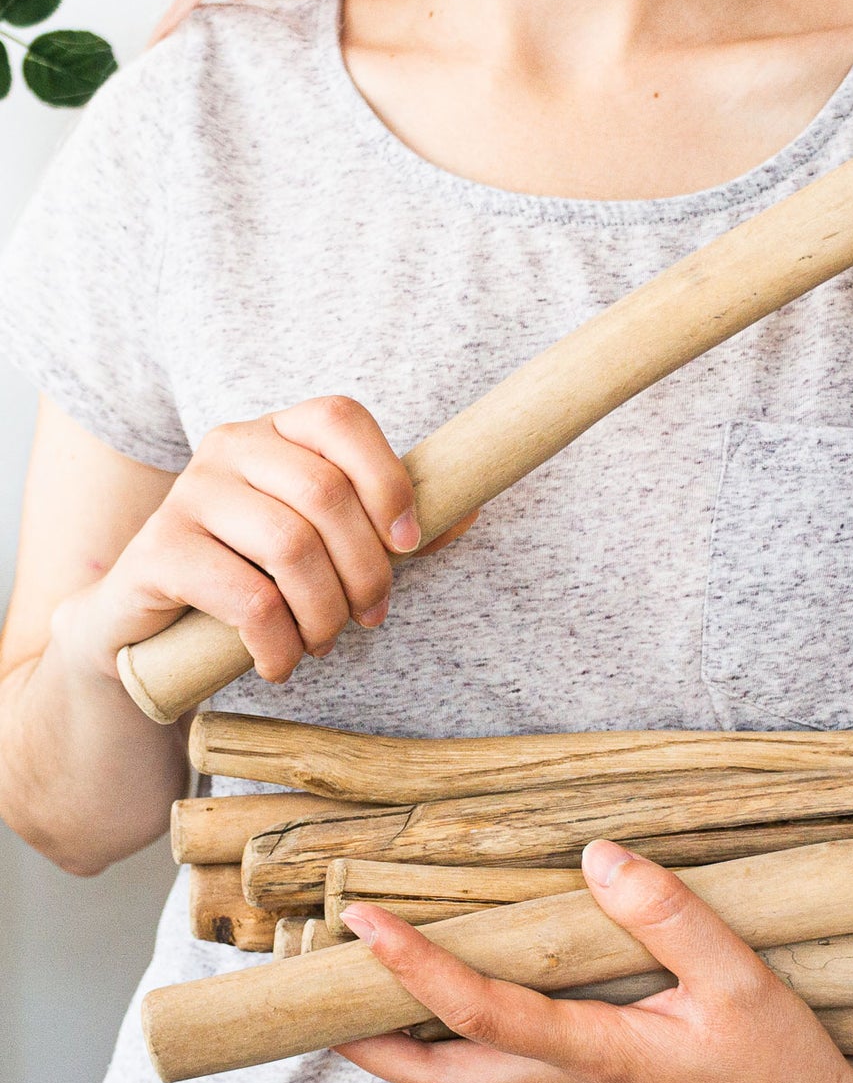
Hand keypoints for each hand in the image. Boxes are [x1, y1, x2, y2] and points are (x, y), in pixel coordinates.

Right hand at [48, 395, 478, 686]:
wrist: (152, 623)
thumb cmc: (261, 573)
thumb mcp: (330, 543)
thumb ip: (393, 526)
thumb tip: (469, 510)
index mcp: (280, 430)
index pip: (342, 419)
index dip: (389, 480)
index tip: (411, 545)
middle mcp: (231, 445)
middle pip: (325, 493)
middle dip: (368, 569)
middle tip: (372, 617)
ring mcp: (188, 492)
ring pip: (290, 547)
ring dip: (326, 612)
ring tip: (326, 642)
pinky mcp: (158, 550)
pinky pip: (246, 598)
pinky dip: (280, 643)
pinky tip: (281, 662)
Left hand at [333, 841, 852, 1082]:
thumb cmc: (786, 1064)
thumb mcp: (742, 983)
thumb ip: (672, 916)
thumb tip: (597, 856)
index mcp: (600, 1054)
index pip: (483, 1012)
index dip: (415, 969)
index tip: (362, 924)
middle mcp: (576, 1074)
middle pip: (444, 1076)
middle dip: (371, 1046)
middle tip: (314, 1002)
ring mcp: (588, 1079)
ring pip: (472, 1071)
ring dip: (411, 1038)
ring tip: (372, 989)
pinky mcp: (607, 1071)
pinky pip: (512, 1055)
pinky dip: (466, 1028)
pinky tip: (475, 986)